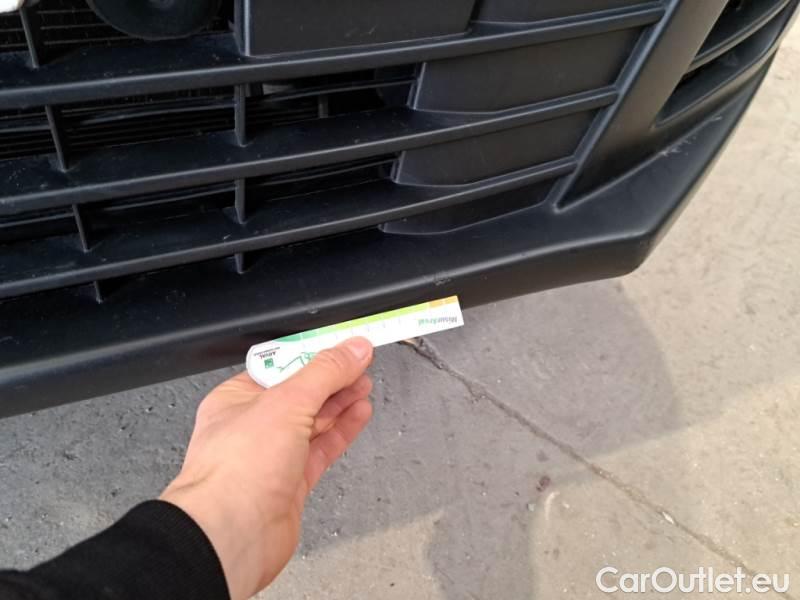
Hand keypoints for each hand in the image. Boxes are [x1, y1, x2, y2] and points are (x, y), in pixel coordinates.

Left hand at [160, 337, 373, 599]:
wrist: (232, 536)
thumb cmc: (236, 470)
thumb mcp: (287, 402)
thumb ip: (325, 373)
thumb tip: (353, 349)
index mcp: (237, 399)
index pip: (282, 367)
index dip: (315, 355)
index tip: (345, 347)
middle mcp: (252, 427)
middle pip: (300, 394)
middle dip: (333, 379)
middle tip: (362, 365)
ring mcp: (272, 457)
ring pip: (313, 422)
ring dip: (340, 404)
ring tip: (365, 386)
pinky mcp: (290, 484)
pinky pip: (321, 449)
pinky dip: (342, 431)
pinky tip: (359, 416)